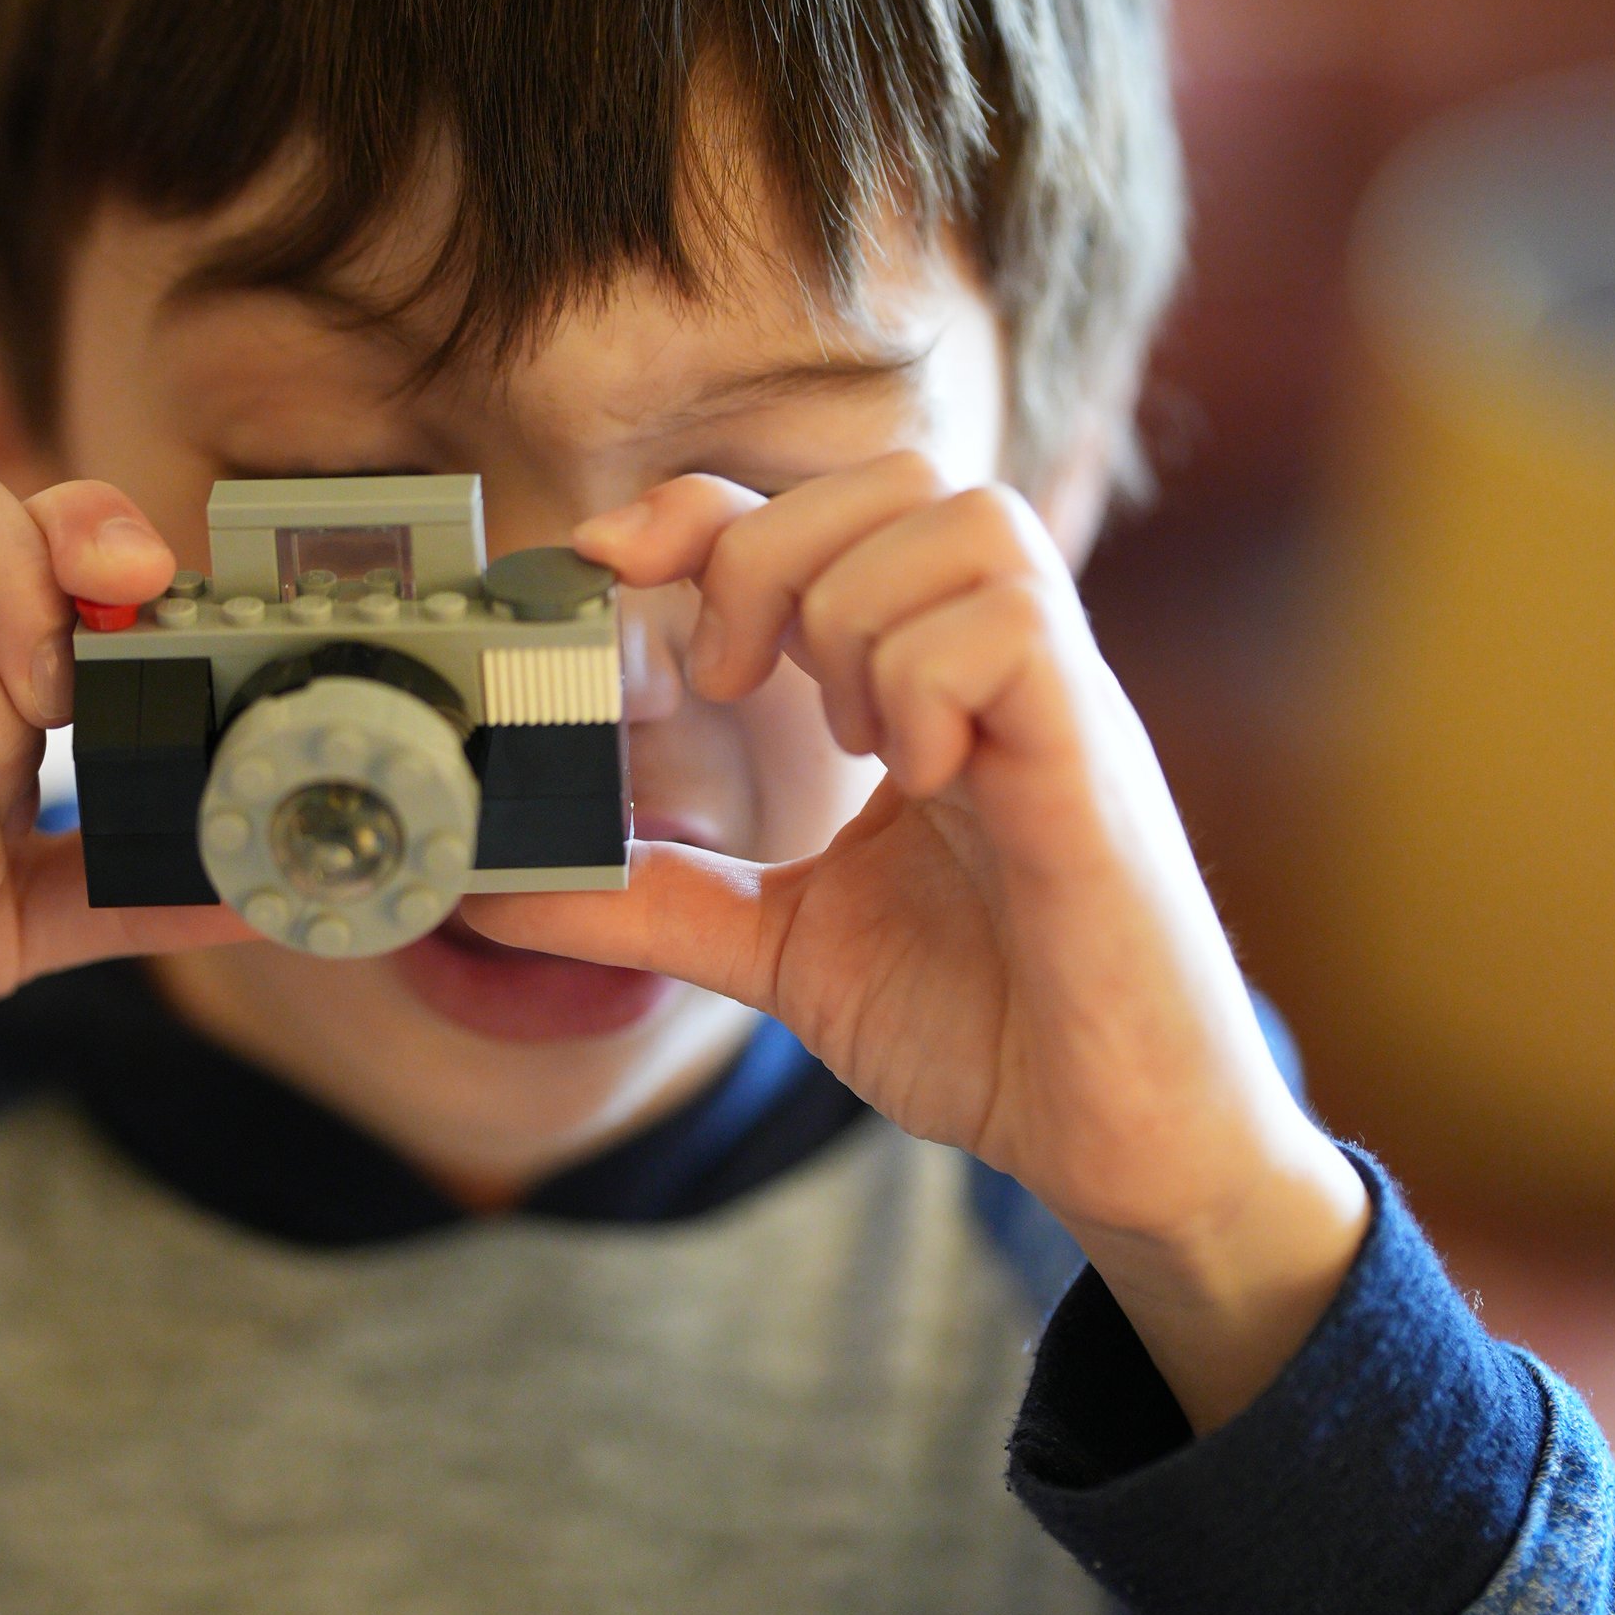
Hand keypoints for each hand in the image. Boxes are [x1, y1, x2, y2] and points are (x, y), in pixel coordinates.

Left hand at [470, 461, 1367, 1428]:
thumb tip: (499, 892)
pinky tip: (922, 780)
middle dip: (776, 550)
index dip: (703, 509)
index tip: (609, 563)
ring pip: (964, 522)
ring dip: (865, 618)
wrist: (1115, 1141)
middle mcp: (999, 668)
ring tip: (860, 744)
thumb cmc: (990, 1030)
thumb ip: (656, 901)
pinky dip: (933, 683)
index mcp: (927, 686)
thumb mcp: (781, 947)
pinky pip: (1011, 627)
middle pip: (897, 473)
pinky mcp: (1093, 761)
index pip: (821, 514)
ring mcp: (1056, 703)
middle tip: (742, 678)